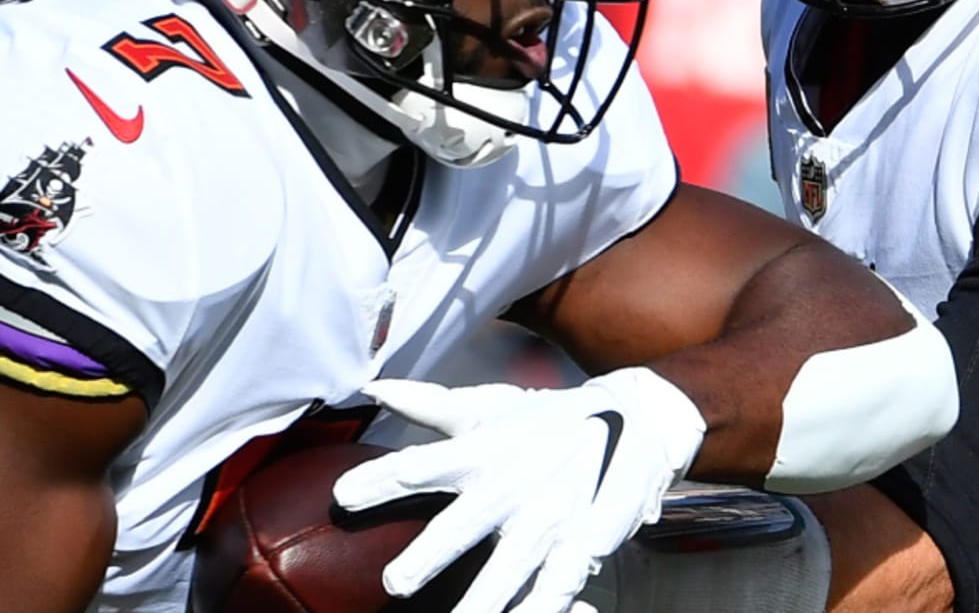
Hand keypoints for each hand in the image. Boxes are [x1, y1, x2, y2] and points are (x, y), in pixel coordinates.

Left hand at [332, 368, 705, 612]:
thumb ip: (430, 406)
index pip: (426, 463)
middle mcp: (514, 482)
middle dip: (431, 552)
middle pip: (467, 521)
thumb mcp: (491, 407)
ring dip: (483, 600)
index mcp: (485, 447)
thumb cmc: (547, 419)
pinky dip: (543, 608)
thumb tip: (374, 389)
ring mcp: (550, 516)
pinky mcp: (584, 542)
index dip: (384, 478)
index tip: (342, 495)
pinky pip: (559, 585)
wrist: (634, 417)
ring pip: (512, 565)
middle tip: (395, 583)